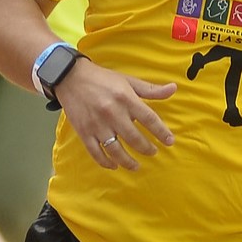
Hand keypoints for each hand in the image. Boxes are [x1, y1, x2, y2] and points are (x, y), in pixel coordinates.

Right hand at [57, 58, 176, 170]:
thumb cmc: (102, 78)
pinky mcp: (83, 131)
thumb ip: (150, 89)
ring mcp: (97, 124)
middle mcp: (112, 112)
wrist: (68, 75)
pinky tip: (114, 165)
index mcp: (125, 98)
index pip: (150, 120)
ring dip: (129, 162)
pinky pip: (96, 152)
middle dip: (147, 149)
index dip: (162, 133)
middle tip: (152, 151)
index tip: (169, 141)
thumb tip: (174, 88)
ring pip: (116, 150)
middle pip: (135, 139)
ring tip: (136, 165)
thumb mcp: (127, 80)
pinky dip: (106, 162)